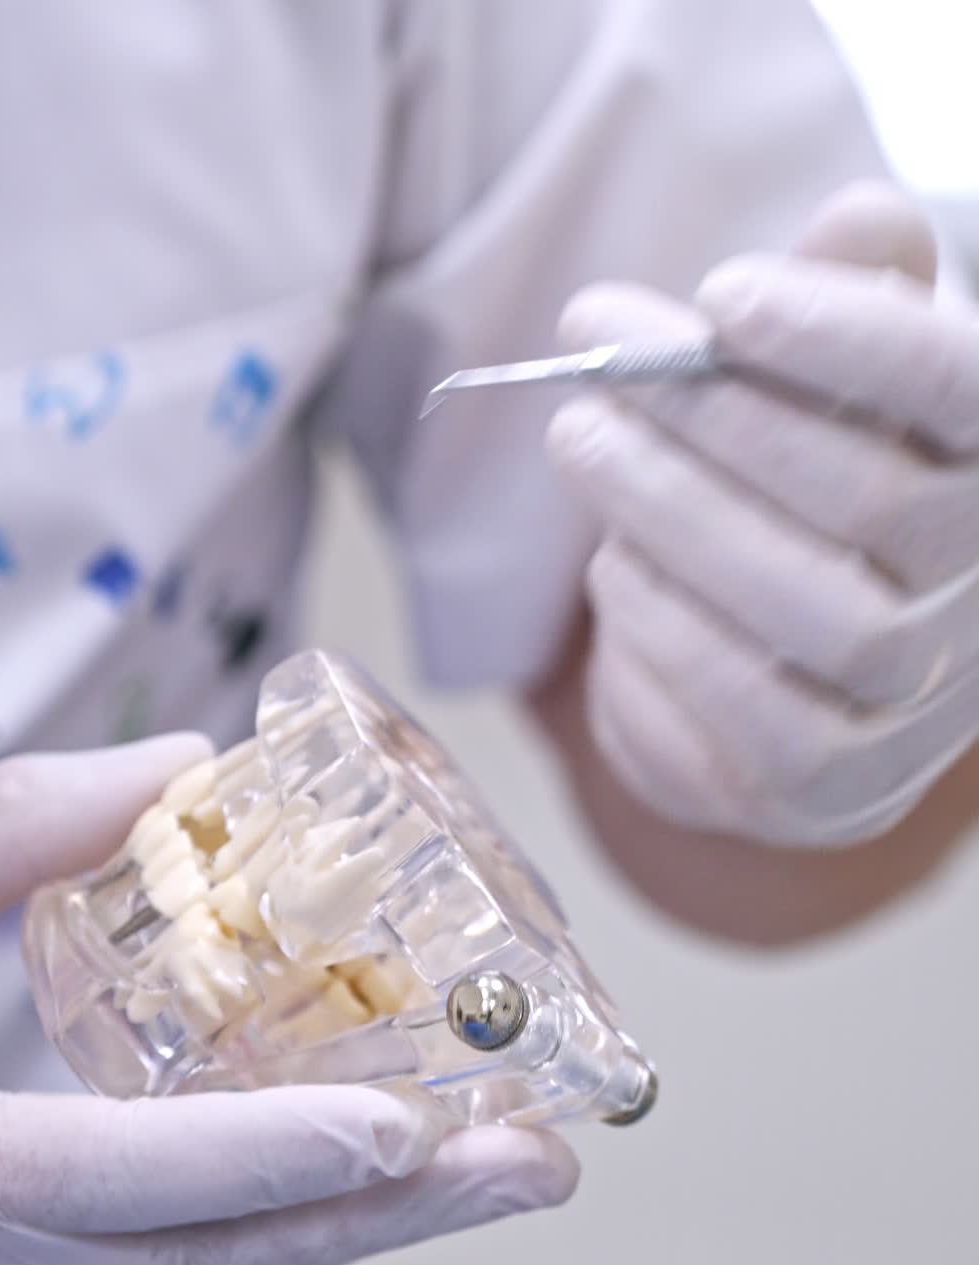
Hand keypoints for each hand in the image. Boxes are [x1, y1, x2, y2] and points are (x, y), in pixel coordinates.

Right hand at [0, 737, 575, 1264]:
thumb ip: (6, 824)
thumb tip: (183, 771)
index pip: (102, 1180)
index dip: (254, 1155)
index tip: (396, 1123)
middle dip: (381, 1215)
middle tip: (533, 1160)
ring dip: (369, 1229)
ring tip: (504, 1164)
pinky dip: (303, 1226)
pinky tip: (391, 1170)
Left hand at [547, 180, 978, 846]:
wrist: (781, 673)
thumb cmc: (801, 499)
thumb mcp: (831, 389)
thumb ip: (850, 300)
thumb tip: (856, 219)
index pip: (961, 391)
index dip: (849, 337)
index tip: (721, 292)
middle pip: (870, 500)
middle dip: (712, 423)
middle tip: (589, 372)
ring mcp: (915, 708)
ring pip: (812, 614)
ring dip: (672, 519)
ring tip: (581, 444)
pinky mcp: (830, 787)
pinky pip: (750, 721)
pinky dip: (663, 637)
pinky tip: (616, 574)